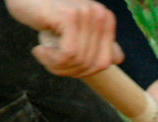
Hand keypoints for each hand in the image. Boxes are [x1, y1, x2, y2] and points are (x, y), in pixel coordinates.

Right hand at [5, 0, 123, 76]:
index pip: (105, 63)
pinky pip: (69, 54)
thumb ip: (97, 43)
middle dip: (69, 71)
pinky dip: (51, 60)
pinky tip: (38, 50)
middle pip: (93, 65)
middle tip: (49, 61)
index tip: (64, 64)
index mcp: (106, 20)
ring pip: (80, 61)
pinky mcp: (70, 17)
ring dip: (56, 66)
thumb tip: (118, 58)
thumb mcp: (75, 32)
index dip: (83, 72)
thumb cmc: (46, 16)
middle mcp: (101, 15)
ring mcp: (87, 14)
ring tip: (42, 53)